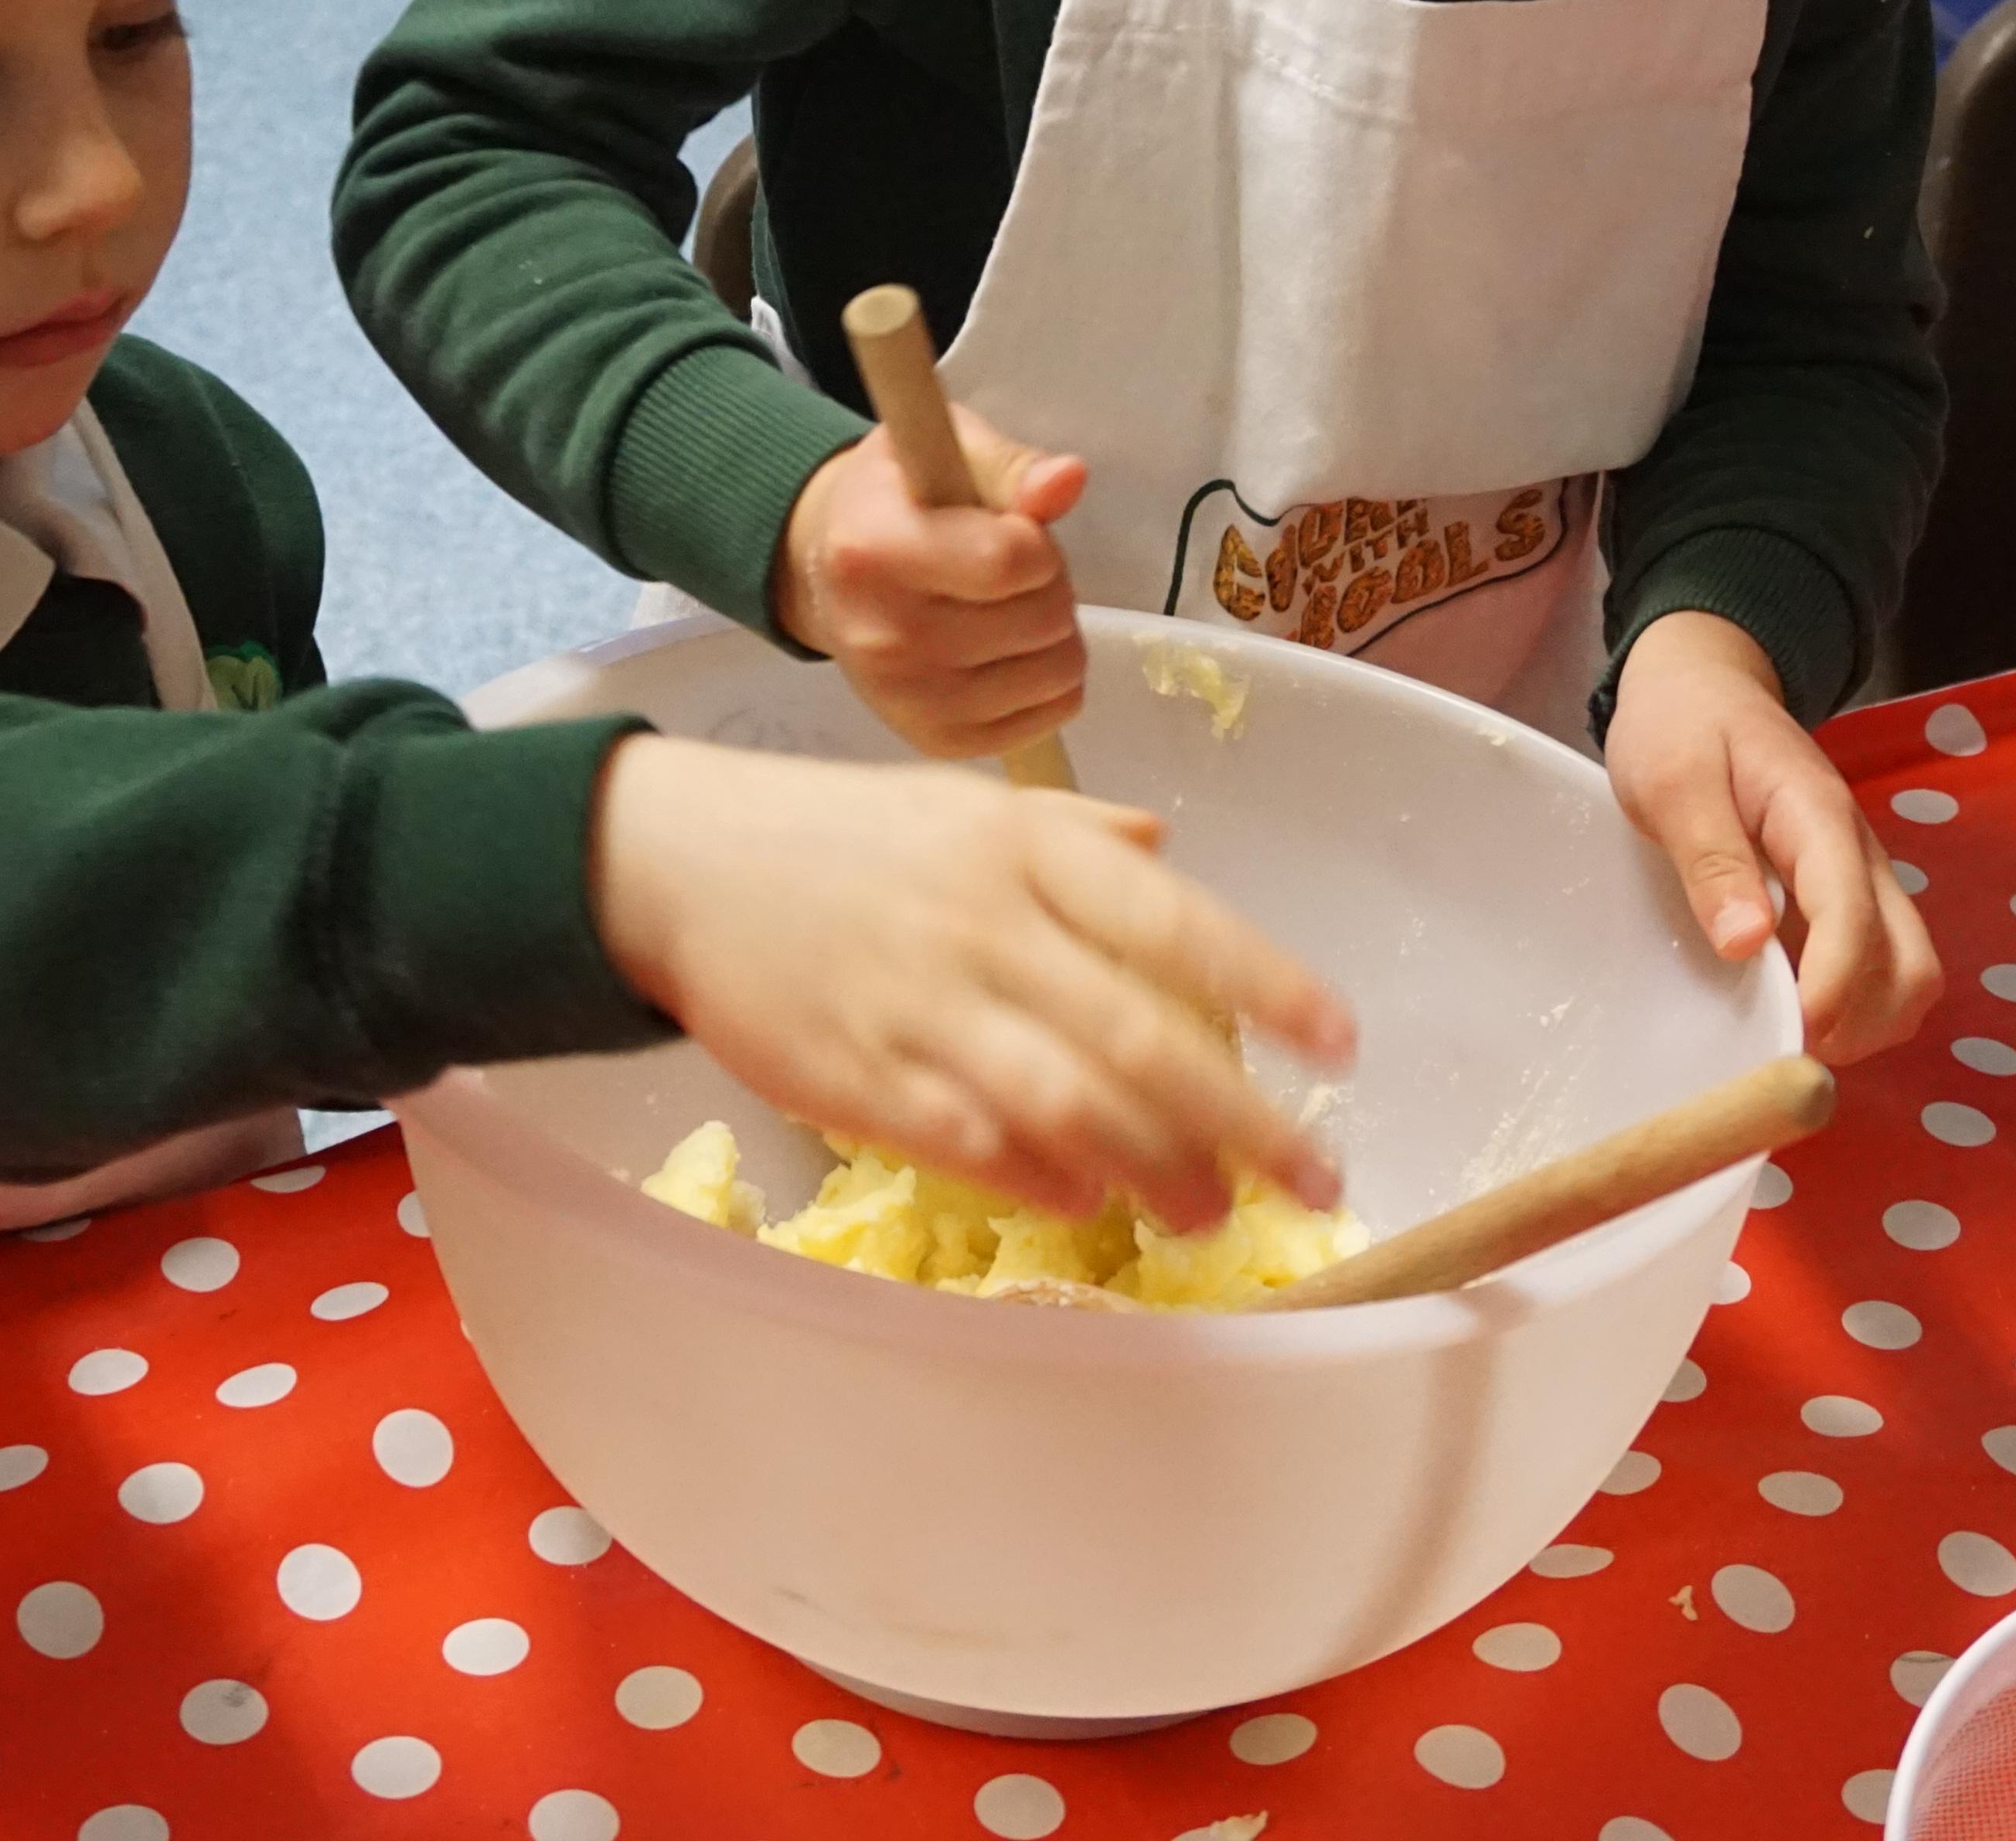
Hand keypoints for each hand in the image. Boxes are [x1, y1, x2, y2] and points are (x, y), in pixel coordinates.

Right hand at [588, 734, 1354, 1232]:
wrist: (675, 862)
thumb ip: (1071, 835)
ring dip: (1155, 1169)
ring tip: (1209, 1211)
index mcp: (1020, 849)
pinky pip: (973, 1146)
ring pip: (1068, 1107)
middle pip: (1140, 1038)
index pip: (1174, 922)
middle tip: (1309, 1179)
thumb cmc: (834, 834)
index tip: (1340, 1043)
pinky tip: (1089, 1201)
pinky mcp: (858, 1080)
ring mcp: (920, 1008)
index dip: (1269, 986)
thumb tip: (1166, 852)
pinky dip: (1044, 1182)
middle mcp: (982, 926)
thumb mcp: (958, 804)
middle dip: (1241, 1121)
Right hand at [769, 407, 1088, 760]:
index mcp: (873, 551)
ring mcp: (907, 700)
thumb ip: (1010, 466)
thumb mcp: (944, 453)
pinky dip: (1049, 681)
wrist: (826, 572)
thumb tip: (1068, 479)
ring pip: (1058, 673)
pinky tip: (1008, 651)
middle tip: (1008, 570)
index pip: (1009, 560)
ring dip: (1055, 634)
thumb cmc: (898, 501)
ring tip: (1008, 608)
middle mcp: (882, 637)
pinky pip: (1050, 715)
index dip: (1035, 540)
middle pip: (1042, 619)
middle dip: (1048, 584)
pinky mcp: (935, 741)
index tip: (1009, 528)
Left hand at [1606, 611, 1939, 1062]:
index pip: (1853, 914)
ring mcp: (1862, 879)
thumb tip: (1748, 944)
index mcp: (1818, 818)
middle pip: (1910, 961)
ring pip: (1909, 973)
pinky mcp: (1848, 897)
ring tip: (1789, 1042)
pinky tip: (1794, 1015)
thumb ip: (1711, 858)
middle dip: (1862, 1021)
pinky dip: (1856, 1007)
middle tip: (1783, 1053)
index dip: (1833, 987)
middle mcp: (1860, 854)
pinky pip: (1881, 966)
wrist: (1702, 686)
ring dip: (1866, 1022)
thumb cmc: (1680, 728)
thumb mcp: (1673, 781)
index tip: (1791, 1040)